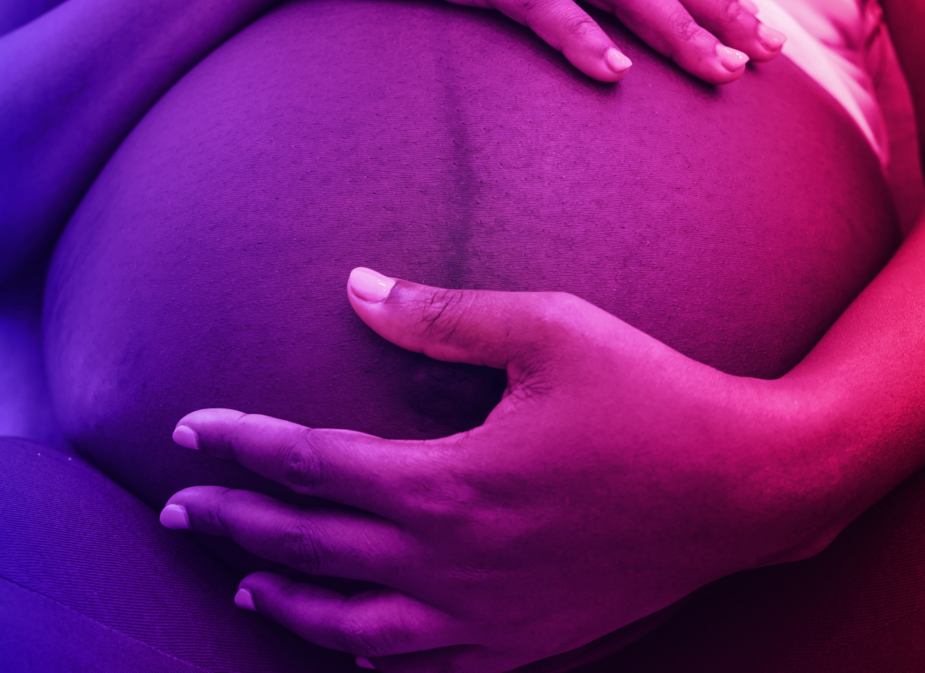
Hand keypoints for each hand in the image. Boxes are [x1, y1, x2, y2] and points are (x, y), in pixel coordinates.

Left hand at [161, 269, 833, 671]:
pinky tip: (350, 642)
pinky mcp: (527, 643)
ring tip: (241, 583)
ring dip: (285, 601)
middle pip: (309, 548)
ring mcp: (488, 617)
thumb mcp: (547, 330)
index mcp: (450, 481)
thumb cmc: (650, 396)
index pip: (309, 463)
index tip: (189, 430)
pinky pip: (422, 664)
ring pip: (350, 625)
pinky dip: (367, 653)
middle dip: (232, 523)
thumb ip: (441, 316)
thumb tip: (356, 289)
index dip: (241, 444)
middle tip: (177, 509)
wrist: (747, 486)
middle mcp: (454, 561)